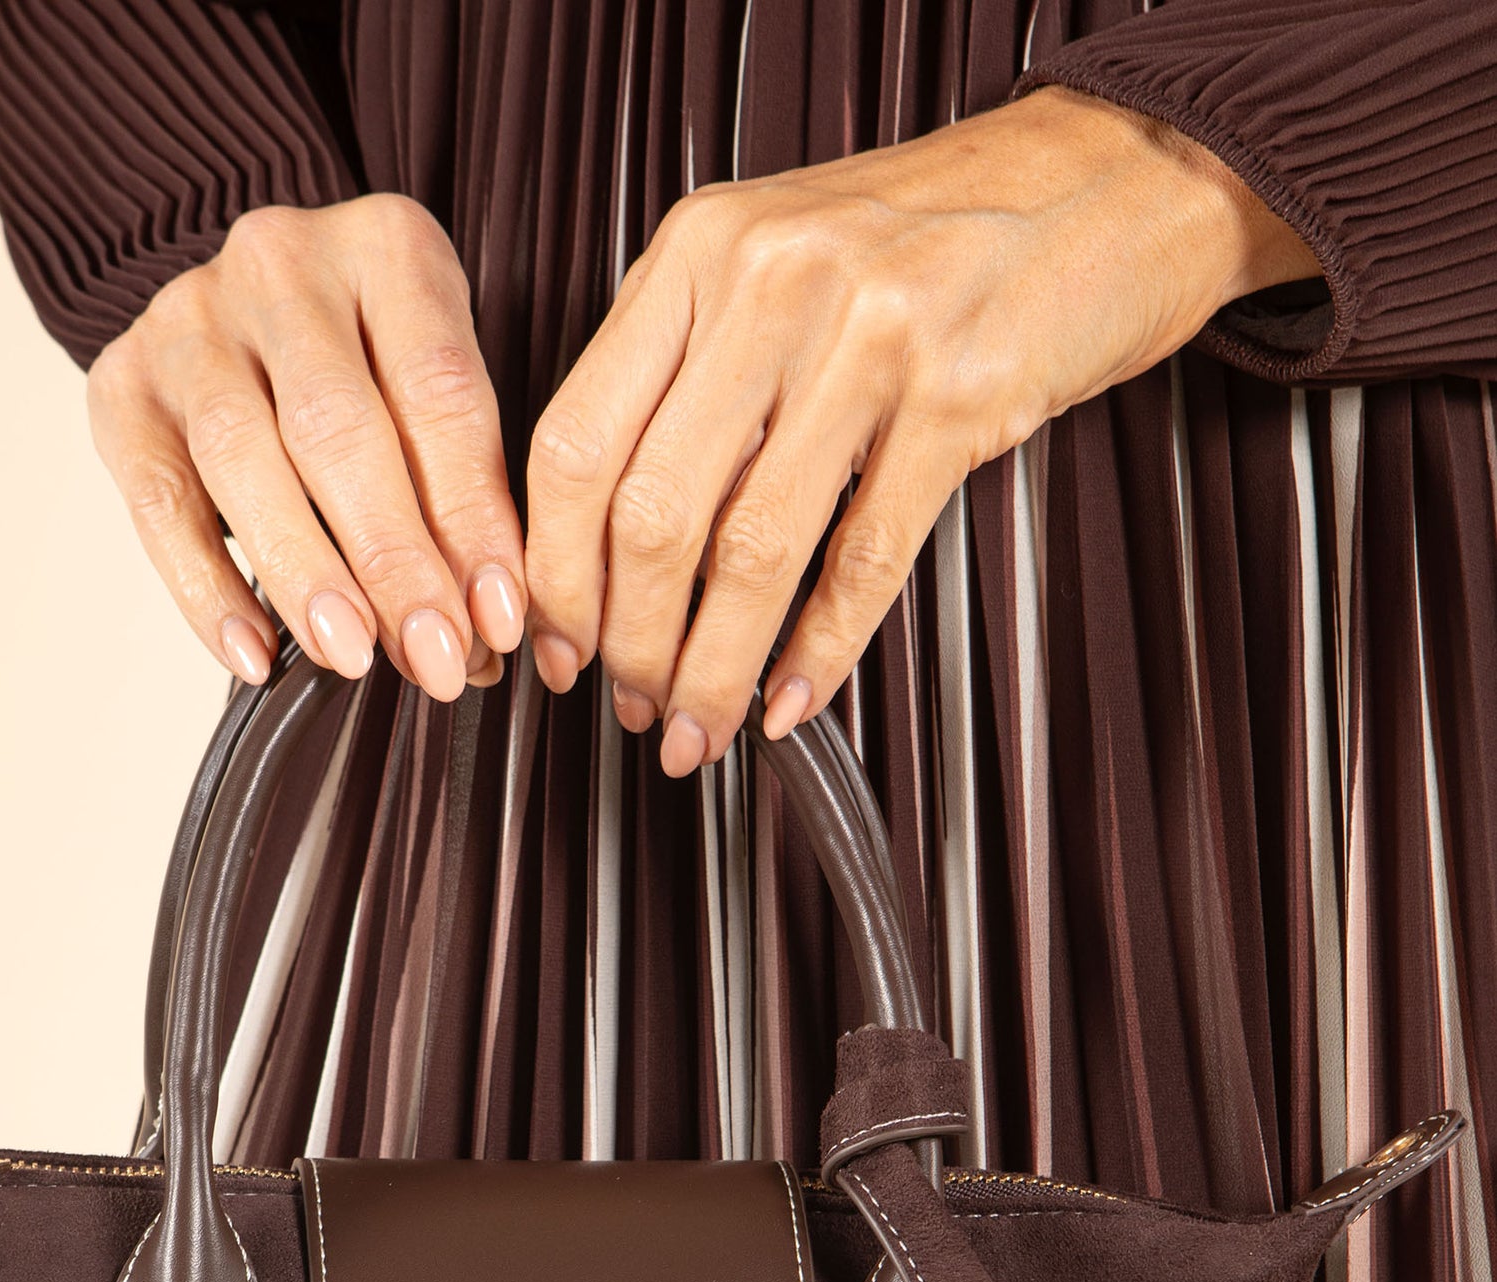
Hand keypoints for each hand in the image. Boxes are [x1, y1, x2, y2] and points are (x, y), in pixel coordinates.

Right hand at [88, 194, 527, 697]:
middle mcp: (280, 264)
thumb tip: (486, 631)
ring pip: (242, 457)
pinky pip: (161, 501)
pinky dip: (207, 589)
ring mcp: (189, 319)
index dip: (473, 517)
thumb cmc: (365, 367)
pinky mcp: (122, 385)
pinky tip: (255, 656)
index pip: (439, 391)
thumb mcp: (432, 389)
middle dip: (392, 558)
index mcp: (386, 247)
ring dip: (305, 573)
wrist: (243, 313)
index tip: (498, 619)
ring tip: (353, 657)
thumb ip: (461, 487)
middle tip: (434, 657)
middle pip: (337, 425)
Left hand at [522, 89, 1319, 769]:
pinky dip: (817, 654)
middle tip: (634, 703)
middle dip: (632, 644)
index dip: (556, 571)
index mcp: (700, 250)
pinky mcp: (961, 396)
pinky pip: (863, 561)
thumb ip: (685, 366)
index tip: (558, 644)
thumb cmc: (930, 234)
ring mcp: (870, 337)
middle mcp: (772, 282)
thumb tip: (601, 538)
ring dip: (713, 671)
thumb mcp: (772, 260)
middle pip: (651, 513)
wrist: (1101, 178)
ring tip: (701, 726)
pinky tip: (790, 700)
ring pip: (750, 553)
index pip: (576, 439)